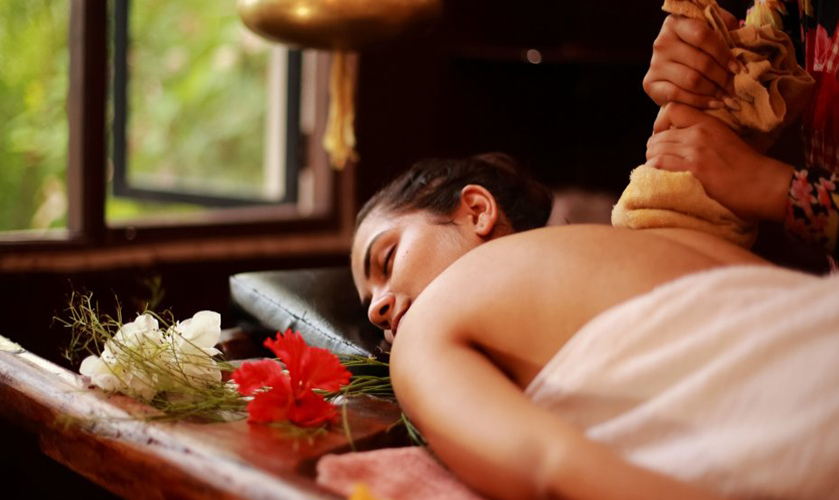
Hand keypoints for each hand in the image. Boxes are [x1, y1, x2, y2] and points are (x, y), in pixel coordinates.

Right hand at [643, 12, 738, 108]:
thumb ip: (724, 28)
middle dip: (722, 78)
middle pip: (699, 62)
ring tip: (727, 97)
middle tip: (735, 88)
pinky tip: (714, 104)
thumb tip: (738, 34)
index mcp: (675, 24)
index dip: (723, 53)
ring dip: (713, 91)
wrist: (676, 69)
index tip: (738, 68)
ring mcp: (655, 64)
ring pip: (691, 80)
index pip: (702, 36)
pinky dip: (700, 102)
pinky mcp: (650, 84)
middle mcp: (661, 43)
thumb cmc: (699, 50)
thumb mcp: (712, 32)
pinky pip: (678, 94)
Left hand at [646, 103, 792, 222]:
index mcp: (708, 123)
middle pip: (658, 136)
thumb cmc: (746, 166)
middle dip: (655, 150)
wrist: (762, 184)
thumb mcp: (724, 138)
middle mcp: (698, 133)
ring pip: (654, 150)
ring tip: (660, 172)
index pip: (671, 109)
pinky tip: (659, 178)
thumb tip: (675, 140)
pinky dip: (653, 171)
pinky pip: (658, 165)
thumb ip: (702, 135)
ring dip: (652, 162)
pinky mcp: (692, 169)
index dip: (660, 124)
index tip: (663, 138)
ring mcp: (695, 151)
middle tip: (661, 162)